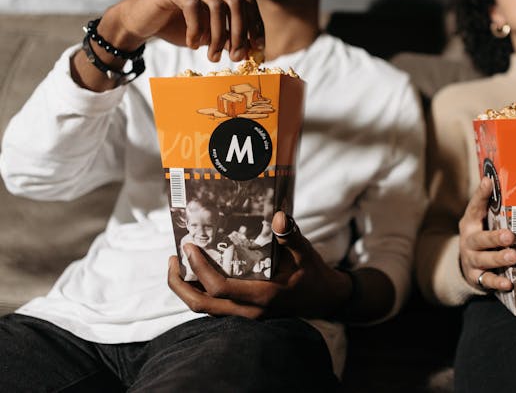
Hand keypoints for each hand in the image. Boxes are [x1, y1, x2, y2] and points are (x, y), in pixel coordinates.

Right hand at [101, 0, 264, 62]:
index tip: (258, 48)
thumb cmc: (178, 27)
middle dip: (240, 33)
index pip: (248, 0)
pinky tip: (193, 44)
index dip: (256, 25)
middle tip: (237, 57)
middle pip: (237, 2)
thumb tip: (252, 49)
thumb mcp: (210, 35)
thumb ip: (230, 37)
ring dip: (218, 36)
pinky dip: (196, 30)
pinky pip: (193, 7)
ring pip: (217, 6)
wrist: (141, 22)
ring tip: (214, 57)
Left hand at [168, 211, 350, 318]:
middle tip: (173, 258)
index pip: (220, 288)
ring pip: (205, 309)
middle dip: (180, 284)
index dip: (200, 269)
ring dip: (187, 289)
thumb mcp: (306, 253)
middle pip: (202, 305)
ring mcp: (246, 317)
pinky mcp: (244, 315)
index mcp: (263, 296)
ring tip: (179, 264)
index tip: (190, 247)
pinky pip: (213, 307)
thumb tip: (279, 216)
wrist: (325, 300)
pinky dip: (200, 292)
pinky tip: (197, 274)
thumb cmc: (314, 275)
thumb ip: (291, 236)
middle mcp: (250, 312)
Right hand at [458, 176, 515, 291]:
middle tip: (509, 235)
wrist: (466, 264)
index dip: (481, 194)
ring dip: (498, 258)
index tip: (489, 182)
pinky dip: (497, 282)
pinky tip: (509, 283)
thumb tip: (504, 179)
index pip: (475, 207)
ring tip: (513, 256)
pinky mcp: (475, 277)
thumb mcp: (482, 220)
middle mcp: (469, 241)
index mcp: (470, 223)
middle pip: (479, 239)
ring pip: (483, 260)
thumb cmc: (482, 236)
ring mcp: (471, 260)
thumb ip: (492, 205)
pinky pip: (486, 281)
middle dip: (494, 237)